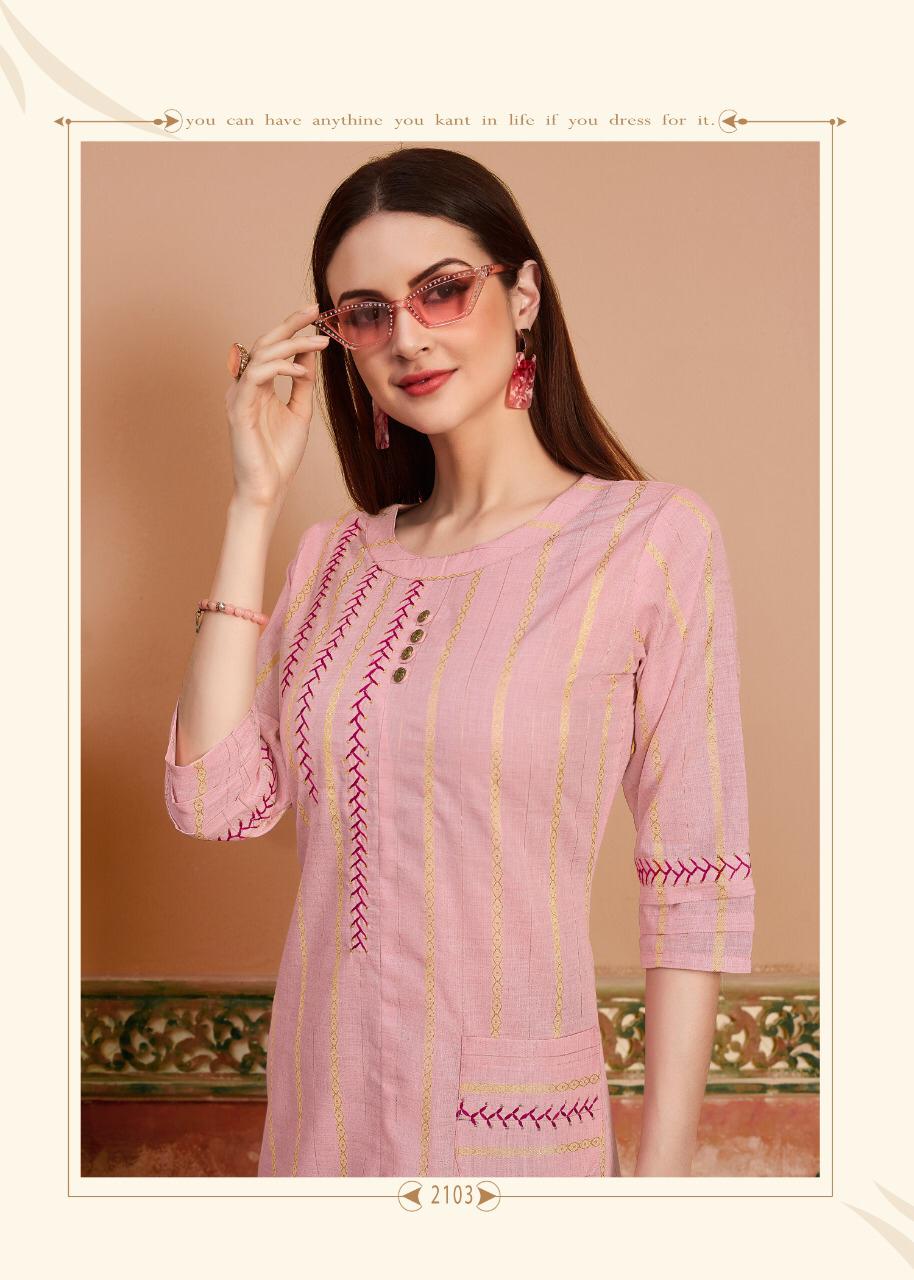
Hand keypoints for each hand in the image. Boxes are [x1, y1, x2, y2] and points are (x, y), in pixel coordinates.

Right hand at [224, 303, 330, 509]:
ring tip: (319, 343)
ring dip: (291, 345)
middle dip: (289, 324)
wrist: (268, 488)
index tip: (315, 314)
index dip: (291, 328)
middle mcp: (245, 386)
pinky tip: (301, 369)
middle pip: (264, 343)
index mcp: (258, 386)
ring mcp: (239, 396)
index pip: (273, 348)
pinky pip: (256, 377)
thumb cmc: (280, 455)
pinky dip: (280, 369)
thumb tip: (309, 353)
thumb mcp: (300, 411)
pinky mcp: (238, 409)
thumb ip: (302, 383)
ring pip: (261, 356)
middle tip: (313, 310)